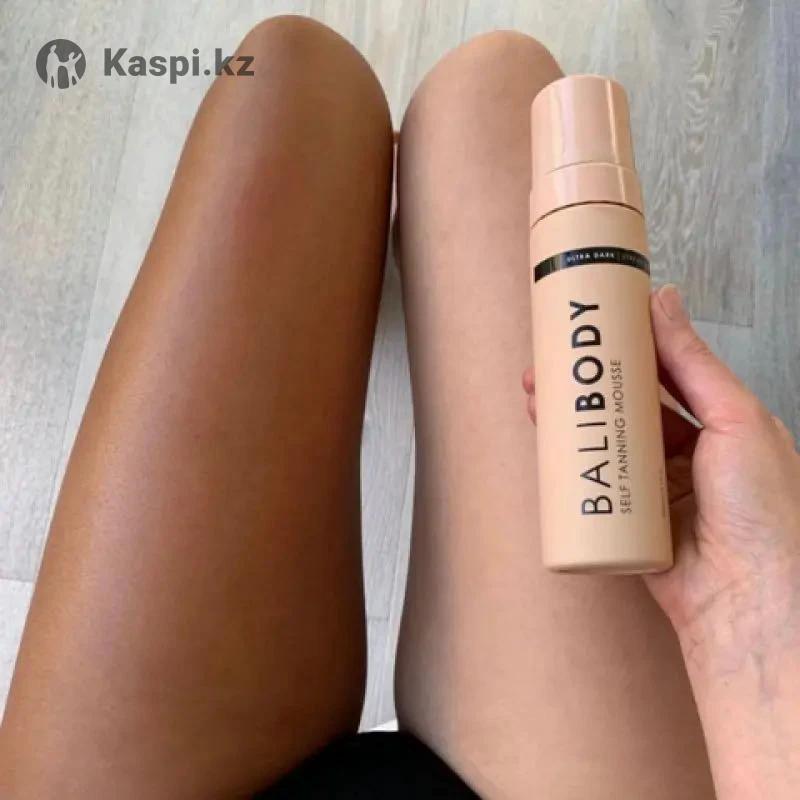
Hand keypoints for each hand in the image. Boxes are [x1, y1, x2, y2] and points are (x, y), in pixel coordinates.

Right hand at [524, 284, 799, 798]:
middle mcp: (684, 452)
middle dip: (588, 382)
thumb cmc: (761, 510)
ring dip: (570, 418)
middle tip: (553, 360)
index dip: (630, 348)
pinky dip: (568, 464)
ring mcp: (654, 485)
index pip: (665, 373)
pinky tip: (547, 444)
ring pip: (604, 441)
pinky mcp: (628, 517)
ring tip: (538, 393)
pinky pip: (594, 481)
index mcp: (718, 423)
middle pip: (626, 405)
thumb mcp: (734, 417)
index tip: (599, 327)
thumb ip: (695, 361)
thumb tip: (665, 302)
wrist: (745, 595)